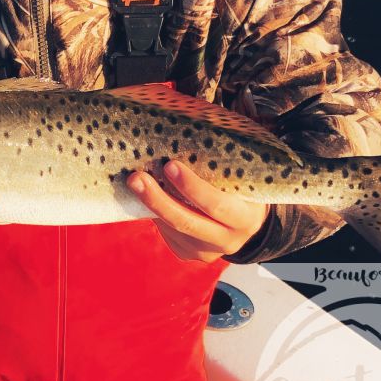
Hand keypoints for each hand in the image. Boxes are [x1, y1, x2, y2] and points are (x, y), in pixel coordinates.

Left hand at [127, 160, 269, 262]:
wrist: (247, 221)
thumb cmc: (241, 187)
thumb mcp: (242, 177)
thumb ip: (221, 162)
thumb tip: (186, 126)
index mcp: (246, 217)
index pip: (216, 204)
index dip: (192, 187)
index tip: (170, 165)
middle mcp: (229, 239)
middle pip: (187, 222)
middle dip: (159, 199)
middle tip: (137, 177)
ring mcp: (207, 251)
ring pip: (173, 229)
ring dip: (150, 205)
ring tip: (133, 182)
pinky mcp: (190, 254)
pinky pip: (168, 235)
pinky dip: (155, 215)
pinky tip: (145, 196)